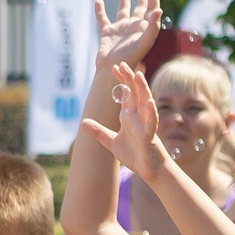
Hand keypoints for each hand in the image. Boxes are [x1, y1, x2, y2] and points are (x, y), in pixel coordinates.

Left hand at [82, 60, 168, 183]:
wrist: (149, 170)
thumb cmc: (134, 155)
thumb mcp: (111, 143)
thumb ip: (98, 132)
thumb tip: (83, 122)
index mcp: (129, 117)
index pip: (126, 94)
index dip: (121, 81)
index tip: (114, 67)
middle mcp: (138, 117)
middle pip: (134, 93)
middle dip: (129, 79)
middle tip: (122, 64)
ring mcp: (145, 125)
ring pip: (145, 103)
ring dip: (142, 89)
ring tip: (138, 75)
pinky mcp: (150, 136)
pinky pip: (151, 121)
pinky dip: (151, 112)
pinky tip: (150, 101)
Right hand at [94, 0, 162, 72]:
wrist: (113, 68)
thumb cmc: (131, 57)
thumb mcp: (145, 41)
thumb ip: (153, 26)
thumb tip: (159, 9)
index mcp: (144, 28)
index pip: (151, 9)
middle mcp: (133, 27)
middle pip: (140, 8)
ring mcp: (120, 29)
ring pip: (123, 10)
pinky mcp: (107, 32)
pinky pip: (103, 18)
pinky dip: (99, 10)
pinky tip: (98, 1)